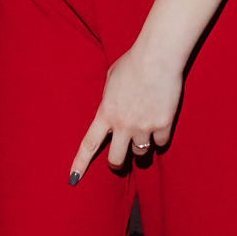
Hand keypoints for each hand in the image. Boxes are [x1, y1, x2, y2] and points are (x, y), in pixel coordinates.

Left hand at [69, 42, 183, 181]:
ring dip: (142, 147)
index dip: (80, 163)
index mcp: (106, 113)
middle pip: (116, 159)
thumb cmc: (133, 61)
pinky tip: (161, 123)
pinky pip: (161, 143)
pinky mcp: (163, 125)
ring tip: (146, 129)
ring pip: (141, 154)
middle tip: (120, 160)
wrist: (158, 56)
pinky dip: (160, 137)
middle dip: (117, 163)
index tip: (73, 179)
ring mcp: (143, 127)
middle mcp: (123, 124)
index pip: (89, 144)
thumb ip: (109, 98)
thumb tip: (111, 108)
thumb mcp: (111, 79)